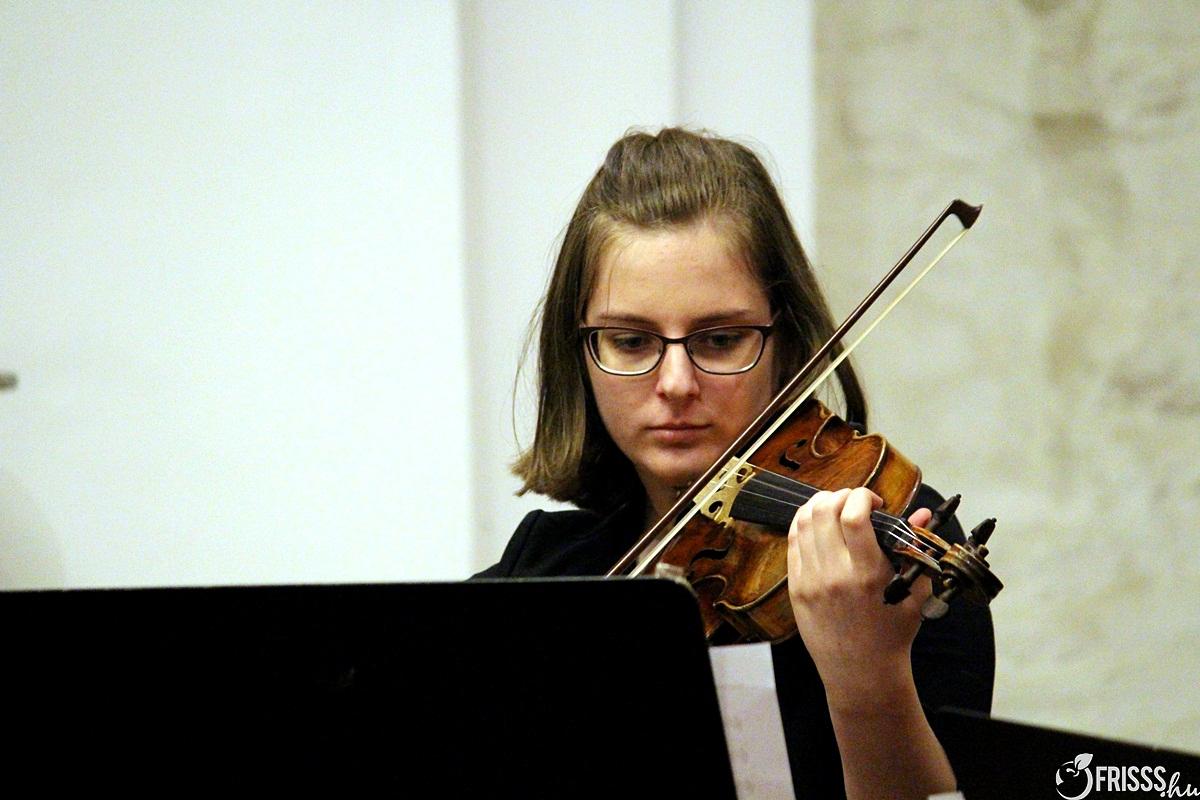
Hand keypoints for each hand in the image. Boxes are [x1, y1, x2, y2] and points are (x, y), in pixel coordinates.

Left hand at [786, 487, 932, 711]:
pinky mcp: (795, 587)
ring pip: (802, 522)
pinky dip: (805, 524)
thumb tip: (919, 513)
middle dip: (841, 496)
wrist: (861, 671)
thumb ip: (916, 548)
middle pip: (823, 512)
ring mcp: (810, 580)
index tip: (876, 502)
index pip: (853, 517)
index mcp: (867, 574)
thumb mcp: (914, 591)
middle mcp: (834, 574)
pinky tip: (820, 526)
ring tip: (838, 510)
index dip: (862, 496)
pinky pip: (792, 541)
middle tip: (855, 503)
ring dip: (821, 505)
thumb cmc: (893, 631)